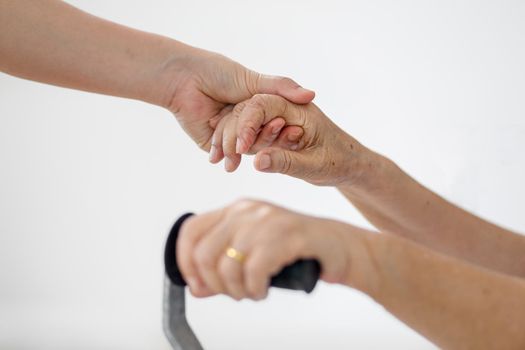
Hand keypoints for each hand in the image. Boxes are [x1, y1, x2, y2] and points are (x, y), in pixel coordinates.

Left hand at [163, 48, 314, 151]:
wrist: (184, 79)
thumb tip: (312, 95)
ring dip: (245, 151)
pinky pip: (223, 155)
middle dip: (266, 142)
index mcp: (252, 108)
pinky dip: (228, 158)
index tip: (296, 133)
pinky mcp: (211, 144)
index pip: (273, 125)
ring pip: (242, 149)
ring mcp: (227, 134)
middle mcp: (241, 122)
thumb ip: (282, 87)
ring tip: (244, 149)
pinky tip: (231, 162)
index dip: (283, 129)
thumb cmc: (217, 73)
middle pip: (260, 140)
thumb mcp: (254, 80)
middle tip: (273, 141)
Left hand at [176, 199, 352, 299]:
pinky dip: (255, 290)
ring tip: (252, 292)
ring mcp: (267, 220)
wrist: (337, 245)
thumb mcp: (252, 255)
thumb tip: (197, 287)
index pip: (191, 230)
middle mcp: (247, 210)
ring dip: (237, 290)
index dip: (185, 262)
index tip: (197, 284)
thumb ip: (223, 268)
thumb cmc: (293, 251)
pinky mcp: (287, 234)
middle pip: (204, 252)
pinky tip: (264, 290)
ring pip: (227, 264)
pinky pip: (254, 271)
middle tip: (234, 293)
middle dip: (215, 284)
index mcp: (235, 210)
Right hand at [211, 94, 369, 185]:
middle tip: (220, 158)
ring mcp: (276, 119)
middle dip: (231, 132)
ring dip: (228, 138)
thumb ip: (286, 162)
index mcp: (298, 109)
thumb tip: (257, 162)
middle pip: (248, 111)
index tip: (239, 148)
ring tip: (217, 159)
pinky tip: (222, 158)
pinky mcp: (271, 131)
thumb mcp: (314, 166)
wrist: (350, 165)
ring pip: (243, 121)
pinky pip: (248, 133)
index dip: (247, 125)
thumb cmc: (338, 162)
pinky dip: (234, 144)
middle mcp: (284, 109)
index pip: (263, 105)